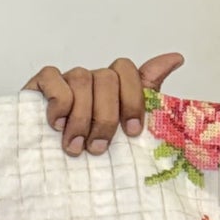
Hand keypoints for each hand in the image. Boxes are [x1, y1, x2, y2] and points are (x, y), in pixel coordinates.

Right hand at [23, 52, 183, 157]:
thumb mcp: (124, 130)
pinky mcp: (42, 81)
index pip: (129, 71)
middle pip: (108, 78)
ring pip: (82, 80)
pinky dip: (59, 105)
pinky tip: (57, 125)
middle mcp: (93, 79)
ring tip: (76, 147)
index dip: (133, 99)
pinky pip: (54, 79)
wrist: (48, 162)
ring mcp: (68, 78)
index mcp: (115, 89)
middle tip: (98, 149)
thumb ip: (149, 95)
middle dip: (106, 118)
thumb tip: (177, 57)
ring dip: (81, 119)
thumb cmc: (90, 146)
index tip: (133, 132)